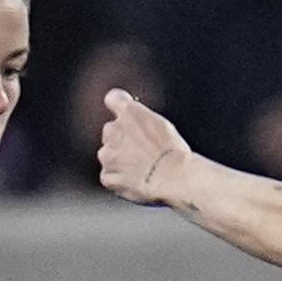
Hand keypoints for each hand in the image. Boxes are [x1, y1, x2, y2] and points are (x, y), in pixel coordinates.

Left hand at [99, 89, 192, 204]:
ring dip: (119, 160)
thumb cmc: (172, 152)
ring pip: (108, 154)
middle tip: (141, 151)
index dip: (119, 107)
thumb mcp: (162, 125)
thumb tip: (138, 123)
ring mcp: (108, 154)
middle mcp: (113, 130)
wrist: (173, 177)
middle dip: (121, 140)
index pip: (114, 99)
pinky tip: (134, 181)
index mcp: (128, 112)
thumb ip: (143, 120)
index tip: (125, 114)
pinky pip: (109, 176)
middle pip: (111, 131)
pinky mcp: (109, 175)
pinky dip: (118, 180)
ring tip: (140, 169)